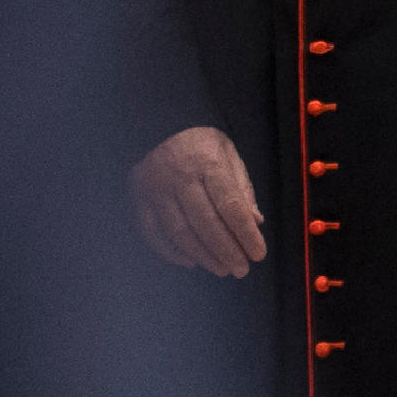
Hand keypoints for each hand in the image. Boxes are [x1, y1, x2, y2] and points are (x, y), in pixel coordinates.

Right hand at [130, 124, 263, 276]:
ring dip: (203, 255)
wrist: (158, 127)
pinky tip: (190, 261)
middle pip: (205, 223)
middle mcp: (179, 178)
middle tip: (241, 269)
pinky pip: (152, 232)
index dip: (245, 234)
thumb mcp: (229, 155)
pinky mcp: (138, 199)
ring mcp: (155, 189)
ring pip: (179, 231)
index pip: (230, 206)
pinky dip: (170, 251)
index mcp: (207, 164)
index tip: (258, 254)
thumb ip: (242, 189)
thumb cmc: (201, 144)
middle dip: (226, 251)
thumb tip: (256, 222)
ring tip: (222, 268)